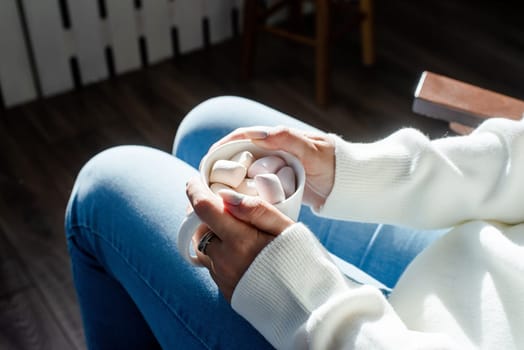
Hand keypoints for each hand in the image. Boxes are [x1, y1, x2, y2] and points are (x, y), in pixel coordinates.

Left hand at [186, 177, 293, 300]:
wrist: (311, 308)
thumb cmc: (304, 262)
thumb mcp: (286, 229)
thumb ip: (256, 210)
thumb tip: (224, 195)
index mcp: (240, 241)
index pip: (203, 209)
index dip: (195, 191)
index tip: (195, 181)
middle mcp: (225, 261)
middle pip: (198, 228)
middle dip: (203, 212)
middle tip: (216, 202)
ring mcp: (223, 278)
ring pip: (203, 247)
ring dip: (209, 233)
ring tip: (230, 227)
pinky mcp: (226, 291)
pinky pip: (212, 265)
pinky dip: (218, 252)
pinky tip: (239, 251)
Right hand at [210, 126, 335, 208]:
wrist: (350, 187)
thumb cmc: (334, 165)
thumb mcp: (313, 151)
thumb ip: (289, 140)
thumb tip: (258, 134)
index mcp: (278, 139)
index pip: (243, 137)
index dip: (224, 146)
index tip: (209, 159)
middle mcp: (273, 153)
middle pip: (238, 157)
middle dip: (220, 167)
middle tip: (204, 183)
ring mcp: (274, 170)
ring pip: (244, 174)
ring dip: (228, 183)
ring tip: (212, 197)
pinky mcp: (278, 187)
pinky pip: (255, 189)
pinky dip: (242, 195)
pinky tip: (232, 206)